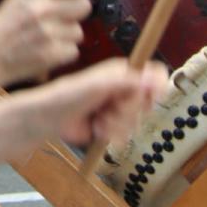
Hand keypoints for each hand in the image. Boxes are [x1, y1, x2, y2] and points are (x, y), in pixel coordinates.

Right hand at [0, 0, 91, 85]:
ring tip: (46, 38)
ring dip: (66, 36)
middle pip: (84, 5)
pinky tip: (45, 51)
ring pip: (78, 31)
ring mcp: (47, 32)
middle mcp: (40, 8)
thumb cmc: (2, 27)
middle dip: (76, 12)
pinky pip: (73, 50)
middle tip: (62, 19)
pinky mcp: (52, 55)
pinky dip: (62, 53)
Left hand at [30, 59, 167, 146]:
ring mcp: (119, 107)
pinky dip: (113, 134)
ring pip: (137, 121)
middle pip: (148, 102)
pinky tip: (97, 129)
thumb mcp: (98, 85)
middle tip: (109, 108)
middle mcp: (123, 88)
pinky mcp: (114, 125)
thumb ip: (127, 81)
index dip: (154, 88)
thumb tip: (157, 78)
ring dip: (117, 124)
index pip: (154, 75)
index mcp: (122, 72)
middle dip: (129, 111)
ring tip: (99, 120)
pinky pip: (127, 134)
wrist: (49, 118)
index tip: (144, 98)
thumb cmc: (68, 95)